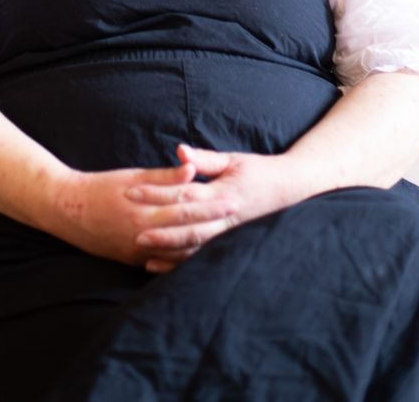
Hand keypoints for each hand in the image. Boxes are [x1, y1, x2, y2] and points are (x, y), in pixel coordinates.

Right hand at [51, 160, 237, 270]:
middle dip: (215, 223)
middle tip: (238, 215)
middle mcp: (144, 234)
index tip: (233, 198)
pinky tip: (202, 253)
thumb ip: (164, 177)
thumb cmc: (102, 187)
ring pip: (180, 251)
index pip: (186, 206)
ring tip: (227, 234)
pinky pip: (166, 261)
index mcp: (145, 210)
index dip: (212, 203)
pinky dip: (185, 258)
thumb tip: (192, 170)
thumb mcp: (133, 177)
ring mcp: (140, 251)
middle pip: (189, 230)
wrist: (68, 210)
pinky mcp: (134, 261)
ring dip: (205, 242)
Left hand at [126, 144, 300, 271]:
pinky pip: (200, 257)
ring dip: (166, 249)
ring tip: (140, 249)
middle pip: (186, 225)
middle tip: (130, 228)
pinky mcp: (227, 245)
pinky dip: (178, 264)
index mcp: (222, 193)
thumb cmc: (258, 171)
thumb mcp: (232, 160)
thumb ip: (205, 159)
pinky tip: (157, 266)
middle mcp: (224, 218)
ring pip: (192, 246)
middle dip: (157, 227)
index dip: (156, 193)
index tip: (132, 191)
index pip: (184, 194)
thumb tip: (180, 152)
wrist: (289, 191)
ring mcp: (227, 235)